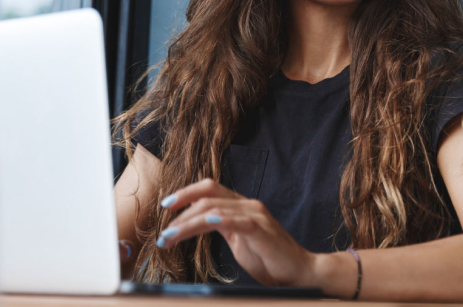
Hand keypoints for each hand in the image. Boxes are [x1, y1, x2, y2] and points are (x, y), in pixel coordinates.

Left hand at [156, 178, 317, 286]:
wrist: (300, 272)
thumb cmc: (270, 259)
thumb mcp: (239, 241)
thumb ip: (223, 228)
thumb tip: (198, 224)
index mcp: (241, 206)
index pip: (209, 189)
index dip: (186, 193)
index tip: (166, 205)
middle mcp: (248, 205)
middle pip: (208, 194)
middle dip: (181, 208)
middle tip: (163, 227)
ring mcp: (255, 215)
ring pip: (214, 209)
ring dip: (187, 223)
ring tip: (170, 237)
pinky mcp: (261, 229)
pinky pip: (236, 220)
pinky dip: (218, 220)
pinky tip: (204, 223)